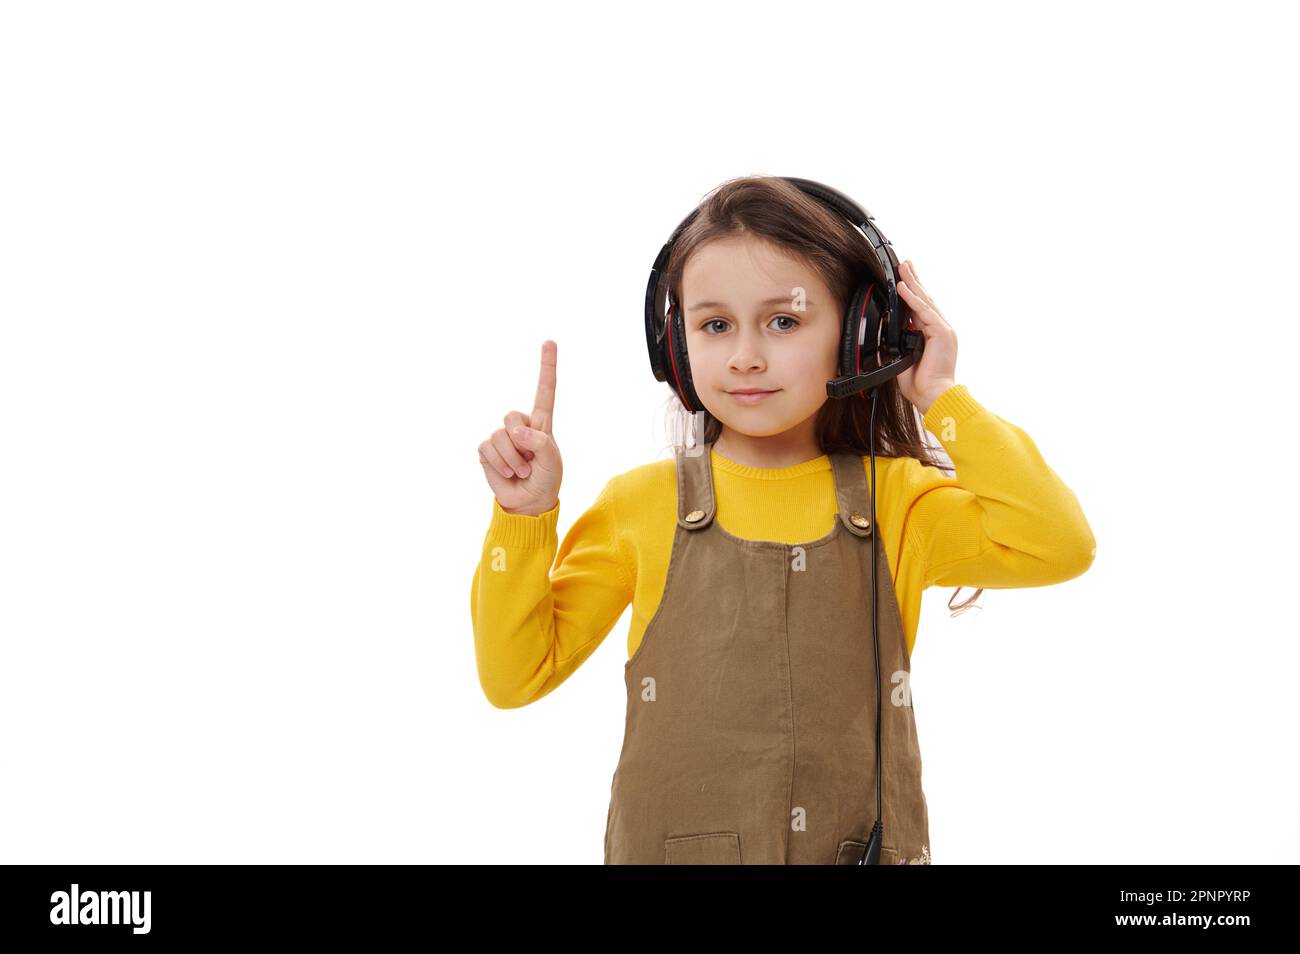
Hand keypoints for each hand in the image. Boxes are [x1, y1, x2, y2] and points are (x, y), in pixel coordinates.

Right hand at [477, 340, 563, 515]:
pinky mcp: (487, 450)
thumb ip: (539, 443)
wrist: (527, 503)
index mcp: (541, 424)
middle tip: (530, 463)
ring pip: (499, 436)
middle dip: (520, 443)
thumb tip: (514, 432)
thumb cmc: (545, 480)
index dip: (547, 366)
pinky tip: (507, 473)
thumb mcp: (551, 462)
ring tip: (521, 472)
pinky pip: (487, 449)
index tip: (550, 341)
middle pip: (511, 416)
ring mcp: (502, 437)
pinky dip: (500, 464)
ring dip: (512, 460)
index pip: (545, 390)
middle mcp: (520, 426)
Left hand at [894, 260, 957, 413]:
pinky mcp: (942, 333)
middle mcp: (940, 330)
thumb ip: (898, 345)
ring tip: (903, 267)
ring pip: (925, 301)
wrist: (933, 396)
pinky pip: (924, 311)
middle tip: (904, 264)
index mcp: (932, 336)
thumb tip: (884, 336)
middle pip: (924, 299)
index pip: (920, 309)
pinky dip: (913, 299)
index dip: (911, 293)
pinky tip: (903, 287)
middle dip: (913, 280)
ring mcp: (943, 330)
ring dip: (912, 283)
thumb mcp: (903, 359)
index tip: (902, 280)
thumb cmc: (921, 384)